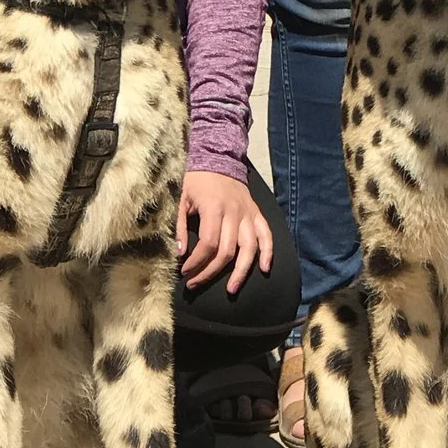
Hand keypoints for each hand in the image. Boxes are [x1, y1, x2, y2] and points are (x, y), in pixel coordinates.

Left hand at [176, 170, 272, 293]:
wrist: (218, 158)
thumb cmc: (196, 180)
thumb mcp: (181, 199)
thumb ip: (180, 226)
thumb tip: (180, 253)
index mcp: (214, 208)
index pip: (209, 244)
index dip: (196, 262)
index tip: (185, 272)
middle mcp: (234, 213)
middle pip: (227, 251)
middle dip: (210, 272)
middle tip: (195, 283)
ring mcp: (248, 214)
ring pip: (249, 248)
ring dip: (241, 271)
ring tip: (231, 289)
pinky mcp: (256, 213)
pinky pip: (266, 235)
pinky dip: (268, 253)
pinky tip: (264, 269)